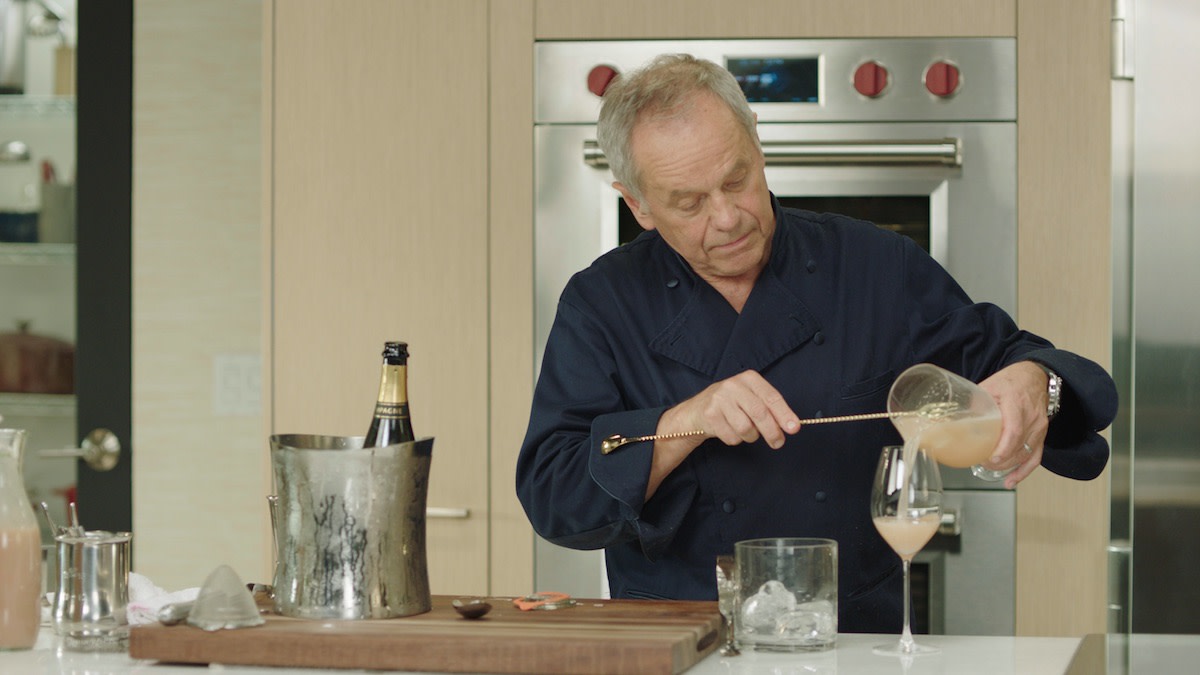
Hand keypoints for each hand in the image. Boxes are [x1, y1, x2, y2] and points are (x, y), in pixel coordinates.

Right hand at [662, 370, 799, 449]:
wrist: (696, 410)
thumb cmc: (731, 405)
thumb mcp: (751, 399)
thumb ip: (770, 409)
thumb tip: (791, 425)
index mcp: (749, 378)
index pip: (771, 397)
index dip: (784, 414)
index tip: (794, 428)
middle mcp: (733, 385)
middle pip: (760, 413)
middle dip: (772, 431)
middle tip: (778, 442)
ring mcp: (720, 399)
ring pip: (746, 428)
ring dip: (750, 436)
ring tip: (745, 430)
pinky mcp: (710, 415)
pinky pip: (732, 437)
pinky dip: (735, 439)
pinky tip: (728, 430)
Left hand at [977, 361, 1049, 487]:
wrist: (1034, 377)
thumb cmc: (1012, 380)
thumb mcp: (989, 386)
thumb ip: (974, 403)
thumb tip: (950, 418)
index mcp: (1017, 404)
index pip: (1015, 430)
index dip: (1004, 447)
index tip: (992, 458)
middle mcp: (1032, 417)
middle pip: (1019, 446)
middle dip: (1001, 460)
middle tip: (983, 463)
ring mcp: (1039, 427)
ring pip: (1027, 454)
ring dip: (1009, 466)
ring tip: (991, 470)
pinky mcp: (1041, 434)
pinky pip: (1035, 457)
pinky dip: (1024, 471)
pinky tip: (1011, 480)